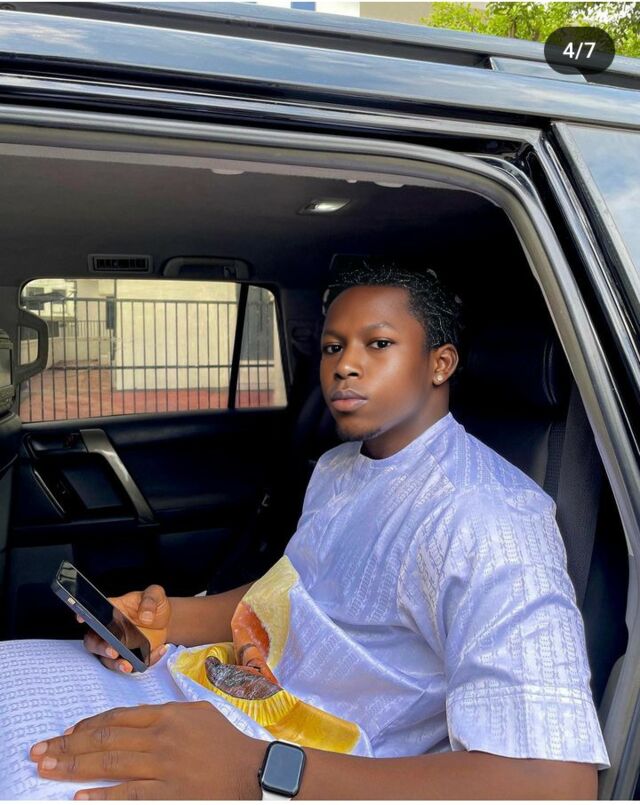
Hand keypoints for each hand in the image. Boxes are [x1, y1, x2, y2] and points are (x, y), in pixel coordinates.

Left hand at [29, 701, 264, 799]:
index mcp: (167, 715)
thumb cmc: (225, 742)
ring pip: (111, 764)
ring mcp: (164, 767)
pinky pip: (129, 794)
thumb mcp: (198, 712)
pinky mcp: (170, 794)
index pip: (118, 717)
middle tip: (41, 751)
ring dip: (76, 767)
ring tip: (49, 769)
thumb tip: (134, 717)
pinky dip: (102, 796)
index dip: (88, 724)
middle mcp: (161, 737)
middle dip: (69, 745)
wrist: (252, 772)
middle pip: (106, 739)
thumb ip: (166, 712)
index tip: (66, 732)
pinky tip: (80, 797)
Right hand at [80, 585, 170, 672]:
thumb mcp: (155, 594)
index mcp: (112, 611)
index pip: (94, 613)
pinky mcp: (131, 657)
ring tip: (128, 665)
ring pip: (109, 660)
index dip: (84, 615)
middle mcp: (111, 631)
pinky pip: (134, 664)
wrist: (166, 620)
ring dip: (116, 665)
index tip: (81, 618)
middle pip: (94, 642)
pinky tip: (159, 649)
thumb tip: (146, 616)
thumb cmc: (155, 605)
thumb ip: (150, 600)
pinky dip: (146, 661)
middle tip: (113, 651)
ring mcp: (119, 646)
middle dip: (101, 649)